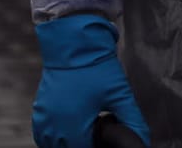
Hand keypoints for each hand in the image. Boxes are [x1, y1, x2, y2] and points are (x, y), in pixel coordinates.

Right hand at [31, 14, 150, 147]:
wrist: (74, 43)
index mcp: (73, 129)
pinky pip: (44, 135)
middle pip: (70, 147)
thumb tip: (142, 137)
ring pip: (55, 144)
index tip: (104, 124)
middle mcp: (53, 129)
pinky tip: (69, 125)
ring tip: (85, 122)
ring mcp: (43, 121)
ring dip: (69, 139)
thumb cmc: (97, 68)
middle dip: (85, 140)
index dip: (99, 142)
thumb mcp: (119, 94)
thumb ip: (132, 119)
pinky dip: (56, 134)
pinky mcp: (38, 112)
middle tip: (97, 121)